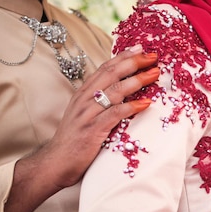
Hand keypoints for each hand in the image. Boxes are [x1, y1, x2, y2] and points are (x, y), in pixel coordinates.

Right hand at [43, 45, 159, 187]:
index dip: (123, 57)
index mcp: (84, 93)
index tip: (140, 48)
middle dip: (133, 62)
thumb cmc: (76, 140)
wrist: (56, 163)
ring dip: (136, 80)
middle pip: (111, 74)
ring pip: (114, 91)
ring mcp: (88, 114)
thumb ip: (101, 102)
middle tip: (153, 56)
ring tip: (154, 74)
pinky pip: (114, 114)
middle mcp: (85, 99)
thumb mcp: (86, 115)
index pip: (105, 69)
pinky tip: (146, 103)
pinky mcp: (93, 130)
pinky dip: (131, 107)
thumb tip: (124, 92)